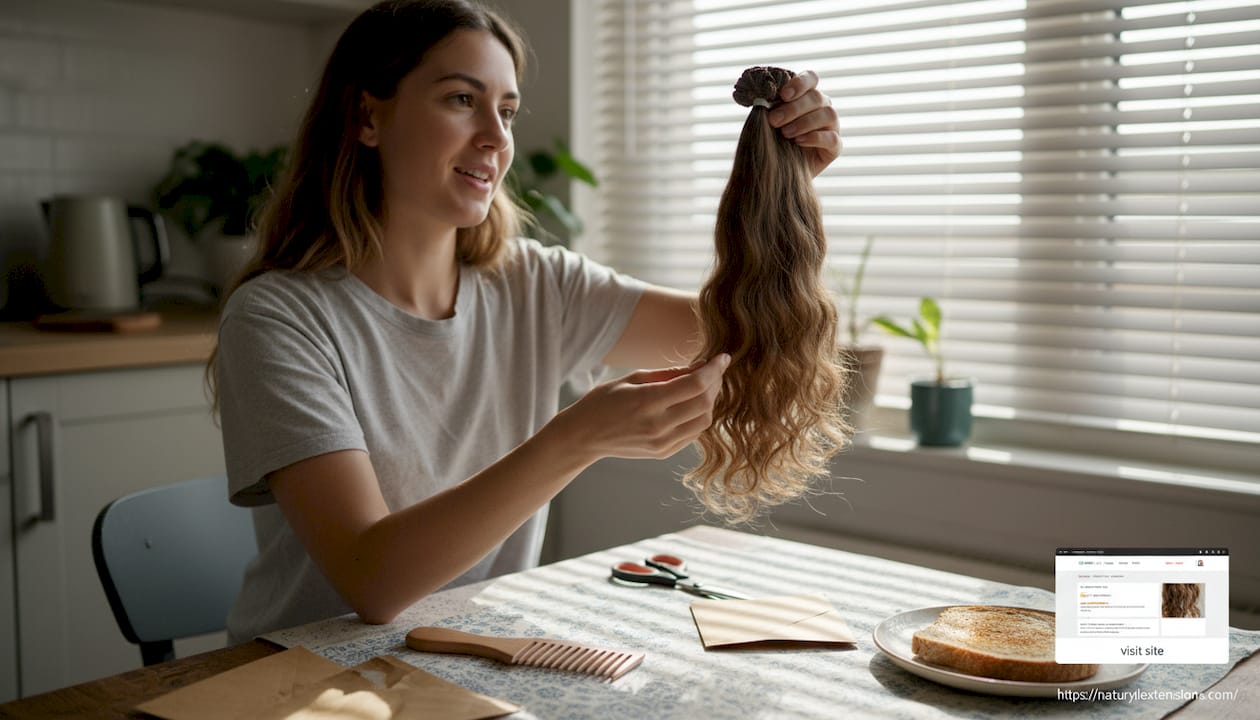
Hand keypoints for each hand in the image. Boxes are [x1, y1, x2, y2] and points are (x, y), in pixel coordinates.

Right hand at [558, 354, 730, 460]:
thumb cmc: (603, 401)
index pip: (695, 384)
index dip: (714, 369)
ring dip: (710, 402)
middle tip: (714, 370)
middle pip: (705, 403)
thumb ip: (667, 373)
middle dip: (715, 383)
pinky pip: (693, 433)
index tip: (723, 357)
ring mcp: (661, 442)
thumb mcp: (631, 378)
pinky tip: (691, 405)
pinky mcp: (663, 453)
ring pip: (704, 421)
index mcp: (647, 401)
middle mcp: (658, 424)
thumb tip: (699, 367)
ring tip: (703, 387)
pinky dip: (699, 416)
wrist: (583, 436)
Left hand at [769, 70, 841, 176]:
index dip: (799, 83)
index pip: (811, 79)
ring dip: (804, 122)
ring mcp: (832, 127)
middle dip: (793, 108)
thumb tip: (761, 99)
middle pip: (816, 97)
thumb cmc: (774, 142)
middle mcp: (823, 107)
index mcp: (808, 96)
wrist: (779, 171)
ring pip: (828, 114)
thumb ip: (770, 109)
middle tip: (774, 120)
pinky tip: (799, 142)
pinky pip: (832, 138)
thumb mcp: (769, 123)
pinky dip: (815, 138)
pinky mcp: (835, 147)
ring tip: (785, 133)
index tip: (783, 95)